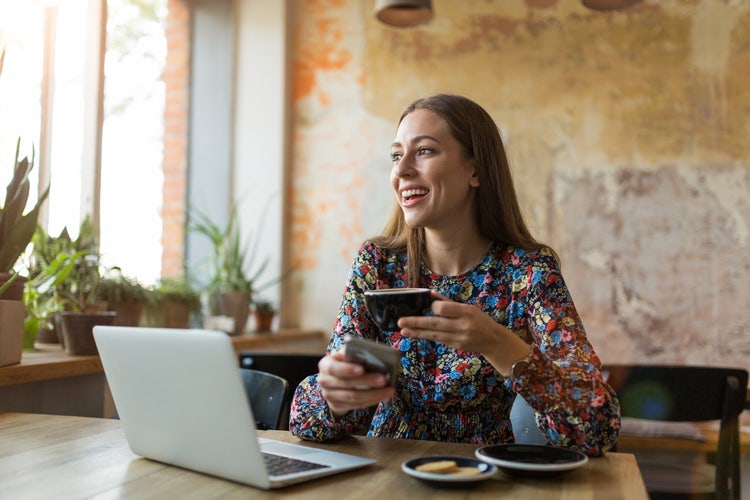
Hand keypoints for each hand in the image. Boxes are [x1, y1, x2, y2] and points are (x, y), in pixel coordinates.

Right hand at [317, 350, 395, 417]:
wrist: (334, 379)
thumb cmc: (345, 362)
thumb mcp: (346, 355)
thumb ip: (353, 354)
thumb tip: (370, 355)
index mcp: (325, 365)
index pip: (333, 368)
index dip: (347, 370)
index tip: (362, 369)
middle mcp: (324, 381)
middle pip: (346, 384)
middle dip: (366, 381)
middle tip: (384, 379)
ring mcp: (329, 395)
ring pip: (353, 397)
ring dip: (373, 394)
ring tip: (389, 390)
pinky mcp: (337, 406)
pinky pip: (356, 405)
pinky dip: (371, 400)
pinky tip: (383, 396)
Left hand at [398, 292, 529, 373]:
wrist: (494, 341)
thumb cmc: (480, 320)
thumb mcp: (469, 308)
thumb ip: (449, 303)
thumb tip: (430, 294)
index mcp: (467, 312)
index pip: (445, 309)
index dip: (433, 308)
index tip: (427, 306)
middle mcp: (462, 326)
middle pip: (435, 324)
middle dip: (416, 323)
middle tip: (401, 321)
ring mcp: (459, 338)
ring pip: (434, 335)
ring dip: (417, 332)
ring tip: (403, 330)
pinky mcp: (455, 346)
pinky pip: (438, 339)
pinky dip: (425, 336)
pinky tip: (414, 334)